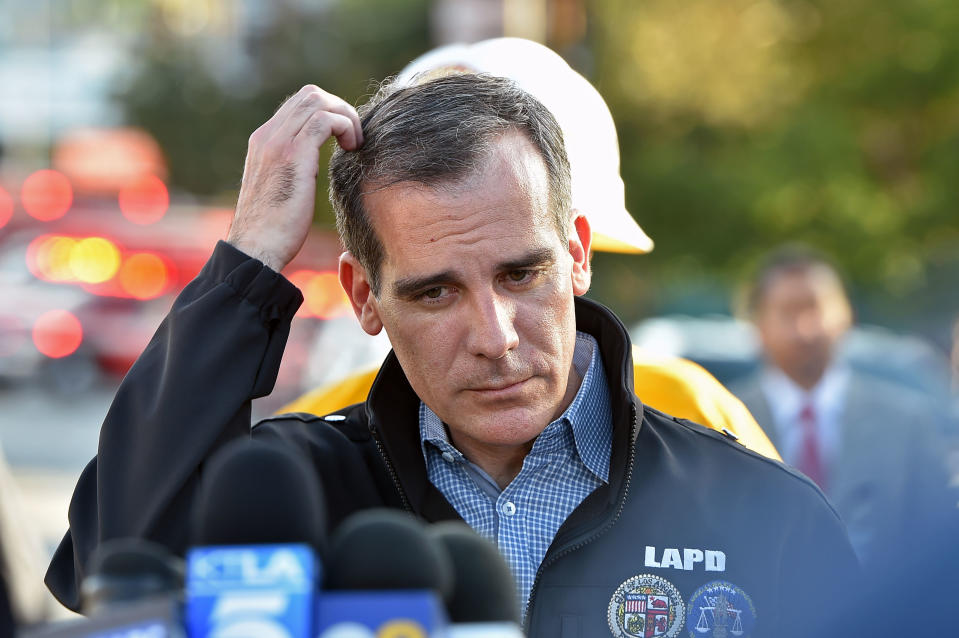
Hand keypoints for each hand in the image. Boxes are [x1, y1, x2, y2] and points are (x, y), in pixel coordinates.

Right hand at [227, 85, 362, 271]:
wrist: (256, 248)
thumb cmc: (272, 230)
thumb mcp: (280, 190)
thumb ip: (290, 170)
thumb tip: (309, 169)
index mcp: (263, 142)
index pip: (299, 106)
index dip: (328, 113)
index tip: (343, 139)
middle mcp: (267, 135)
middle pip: (310, 95)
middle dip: (340, 110)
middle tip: (354, 139)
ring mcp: (278, 142)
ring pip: (317, 101)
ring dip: (346, 117)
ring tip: (355, 144)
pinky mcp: (293, 155)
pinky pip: (325, 120)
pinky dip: (345, 127)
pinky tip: (352, 150)